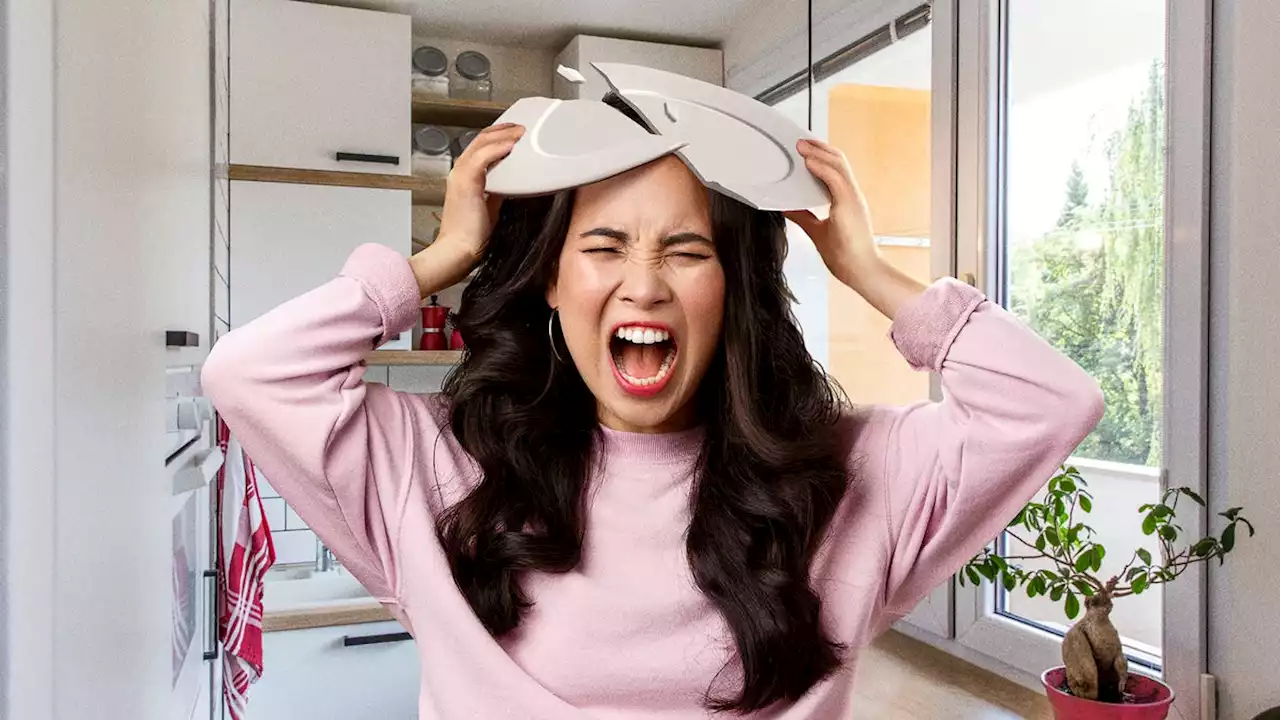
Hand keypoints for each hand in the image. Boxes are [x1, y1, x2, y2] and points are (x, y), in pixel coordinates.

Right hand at [437, 122, 524, 259]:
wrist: (457, 251)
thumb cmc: (471, 236)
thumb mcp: (489, 207)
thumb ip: (497, 192)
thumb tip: (511, 185)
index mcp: (463, 176)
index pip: (479, 147)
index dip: (497, 137)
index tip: (514, 133)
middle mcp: (459, 172)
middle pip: (480, 140)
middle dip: (502, 130)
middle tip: (521, 128)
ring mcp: (460, 175)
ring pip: (482, 144)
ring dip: (503, 135)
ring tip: (521, 132)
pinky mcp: (466, 182)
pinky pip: (483, 157)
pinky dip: (498, 149)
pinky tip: (512, 145)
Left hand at [785, 139, 924, 319]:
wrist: (862, 272)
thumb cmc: (847, 256)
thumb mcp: (817, 231)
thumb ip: (803, 217)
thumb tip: (787, 207)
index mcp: (847, 200)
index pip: (836, 169)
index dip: (822, 156)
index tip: (806, 149)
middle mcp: (852, 196)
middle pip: (838, 161)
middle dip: (819, 148)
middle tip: (800, 141)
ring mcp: (852, 199)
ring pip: (838, 165)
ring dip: (818, 153)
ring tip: (801, 146)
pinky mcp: (849, 206)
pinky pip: (836, 179)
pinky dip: (821, 168)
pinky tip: (808, 162)